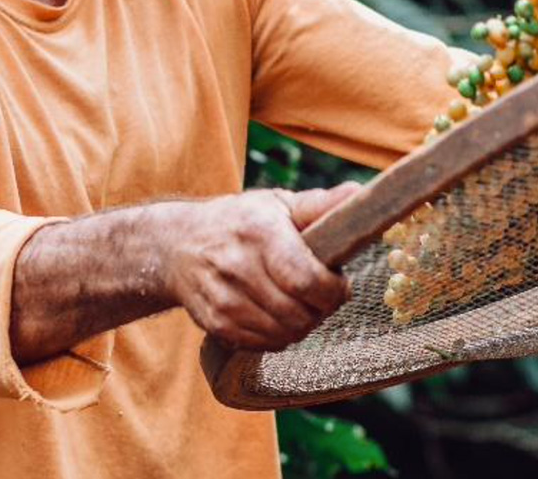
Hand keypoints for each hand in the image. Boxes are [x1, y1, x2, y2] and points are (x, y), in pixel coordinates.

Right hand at [166, 182, 360, 350]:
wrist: (177, 245)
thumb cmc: (241, 221)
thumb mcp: (278, 204)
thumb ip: (321, 204)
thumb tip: (360, 192)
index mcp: (260, 231)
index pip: (307, 279)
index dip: (333, 290)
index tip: (339, 283)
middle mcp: (238, 266)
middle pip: (299, 313)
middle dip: (322, 309)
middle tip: (322, 294)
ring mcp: (224, 299)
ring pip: (285, 334)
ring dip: (303, 324)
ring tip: (301, 302)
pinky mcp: (215, 324)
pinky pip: (264, 344)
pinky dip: (280, 335)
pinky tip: (278, 313)